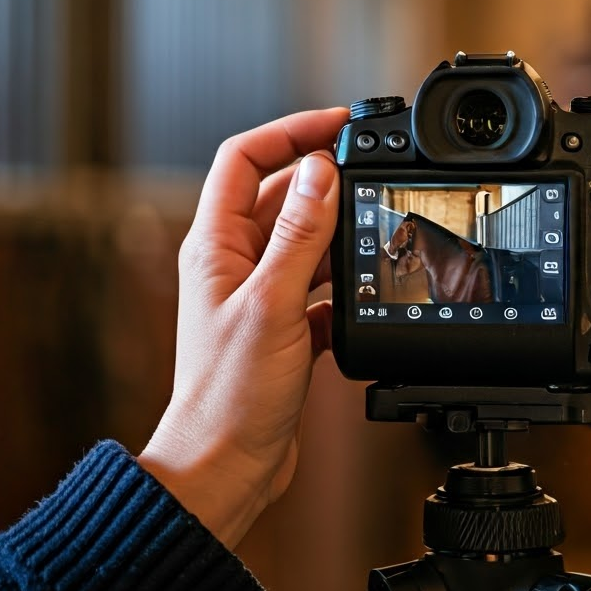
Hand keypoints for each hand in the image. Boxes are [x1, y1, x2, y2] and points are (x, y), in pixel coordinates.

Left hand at [137, 107, 348, 548]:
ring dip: (339, 233)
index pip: (244, 159)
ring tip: (375, 229)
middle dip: (324, 180)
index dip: (289, 131)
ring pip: (305, 242)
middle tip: (369, 171)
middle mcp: (233, 264)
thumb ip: (300, 235)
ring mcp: (259, 297)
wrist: (225, 466)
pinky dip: (345, 286)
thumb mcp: (274, 303)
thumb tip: (320, 170)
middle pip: (280, 195)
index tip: (337, 124)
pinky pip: (320, 289)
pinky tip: (367, 294)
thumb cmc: (230, 394)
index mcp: (215, 245)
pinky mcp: (284, 330)